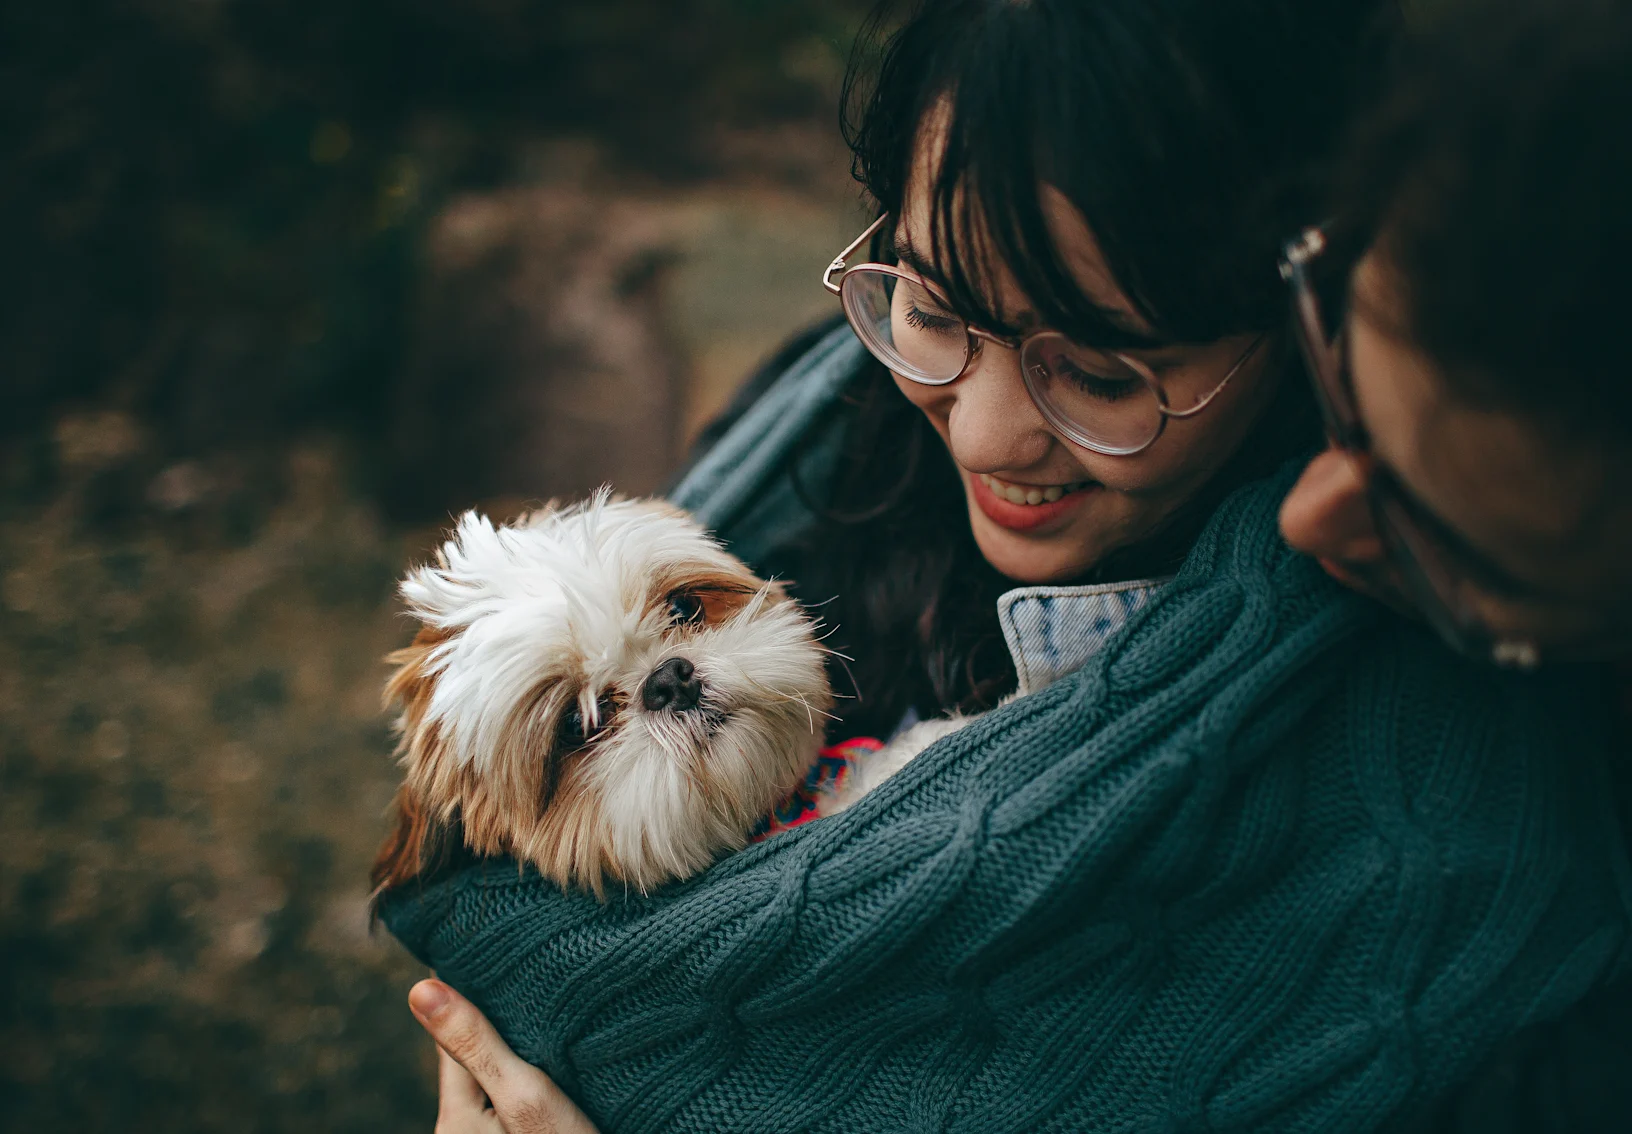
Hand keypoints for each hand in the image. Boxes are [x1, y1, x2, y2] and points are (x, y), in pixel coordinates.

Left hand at [409, 979, 601, 1133]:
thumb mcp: (526, 1097)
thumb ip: (475, 1045)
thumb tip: (418, 987)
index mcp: (454, 1120)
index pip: (453, 1038)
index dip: (469, 992)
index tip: (484, 947)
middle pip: (477, 1060)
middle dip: (499, 1023)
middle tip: (524, 968)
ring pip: (499, 1080)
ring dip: (520, 1050)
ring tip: (549, 1005)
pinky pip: (518, 1100)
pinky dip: (535, 1076)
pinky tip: (562, 1059)